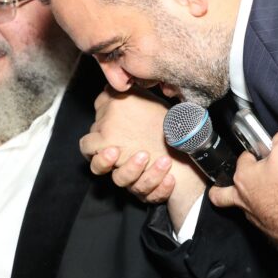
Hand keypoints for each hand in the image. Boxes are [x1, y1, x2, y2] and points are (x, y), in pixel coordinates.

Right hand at [80, 87, 202, 205]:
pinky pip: (149, 195)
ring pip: (125, 183)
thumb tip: (116, 83)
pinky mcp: (149, 192)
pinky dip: (159, 187)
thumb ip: (123, 94)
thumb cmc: (161, 122)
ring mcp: (133, 179)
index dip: (95, 151)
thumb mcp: (142, 102)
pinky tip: (170, 177)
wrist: (188, 145)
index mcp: (112, 142)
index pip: (90, 149)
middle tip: (130, 154)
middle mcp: (117, 162)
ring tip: (162, 161)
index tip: (110, 146)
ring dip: (141, 173)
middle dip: (112, 163)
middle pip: (102, 170)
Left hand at [209, 130, 277, 259]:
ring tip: (260, 197)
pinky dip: (265, 214)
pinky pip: (259, 219)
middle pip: (222, 193)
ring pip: (242, 207)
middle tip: (228, 185)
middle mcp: (241, 197)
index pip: (243, 159)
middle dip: (221, 189)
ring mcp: (251, 215)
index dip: (254, 154)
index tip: (262, 154)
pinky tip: (276, 211)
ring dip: (248, 201)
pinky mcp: (264, 228)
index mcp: (243, 177)